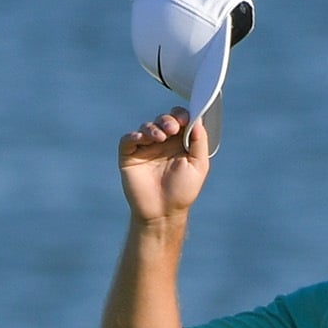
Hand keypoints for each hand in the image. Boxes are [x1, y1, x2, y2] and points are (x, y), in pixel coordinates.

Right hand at [118, 107, 209, 224]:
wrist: (162, 212)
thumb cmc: (182, 191)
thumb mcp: (199, 165)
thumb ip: (199, 141)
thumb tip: (197, 119)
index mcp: (180, 142)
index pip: (180, 119)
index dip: (181, 115)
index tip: (184, 119)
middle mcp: (163, 142)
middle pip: (163, 119)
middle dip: (168, 120)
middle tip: (172, 129)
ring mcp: (145, 148)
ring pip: (146, 127)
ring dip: (153, 128)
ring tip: (160, 138)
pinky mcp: (129, 155)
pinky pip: (128, 139)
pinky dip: (134, 135)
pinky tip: (142, 139)